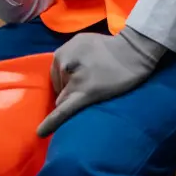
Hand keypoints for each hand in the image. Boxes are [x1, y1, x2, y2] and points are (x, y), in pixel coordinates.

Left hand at [37, 29, 167, 136]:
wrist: (134, 51)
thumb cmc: (112, 48)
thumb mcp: (83, 42)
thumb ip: (70, 55)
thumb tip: (62, 73)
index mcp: (62, 51)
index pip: (56, 75)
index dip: (66, 83)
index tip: (76, 86)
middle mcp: (64, 63)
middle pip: (58, 88)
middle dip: (68, 91)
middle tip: (89, 87)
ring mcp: (74, 79)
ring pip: (62, 100)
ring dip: (71, 100)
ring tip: (93, 92)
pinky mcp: (85, 93)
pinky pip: (64, 110)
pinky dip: (52, 122)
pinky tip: (41, 133)